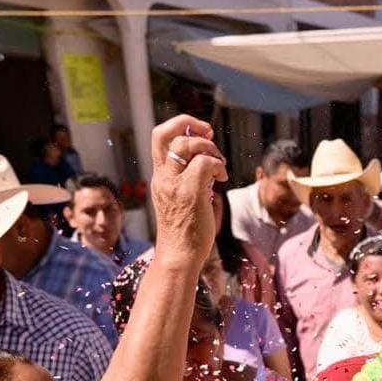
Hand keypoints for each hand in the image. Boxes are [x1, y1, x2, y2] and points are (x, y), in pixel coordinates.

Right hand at [149, 115, 227, 264]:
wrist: (179, 256)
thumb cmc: (186, 232)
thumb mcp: (183, 199)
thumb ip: (190, 180)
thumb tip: (208, 164)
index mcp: (160, 177)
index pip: (159, 138)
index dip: (179, 126)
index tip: (200, 133)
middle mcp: (163, 178)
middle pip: (163, 133)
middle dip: (189, 124)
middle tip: (210, 135)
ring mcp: (174, 185)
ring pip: (185, 145)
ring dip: (209, 148)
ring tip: (220, 166)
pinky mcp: (189, 194)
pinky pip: (204, 164)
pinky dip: (217, 165)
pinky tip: (221, 178)